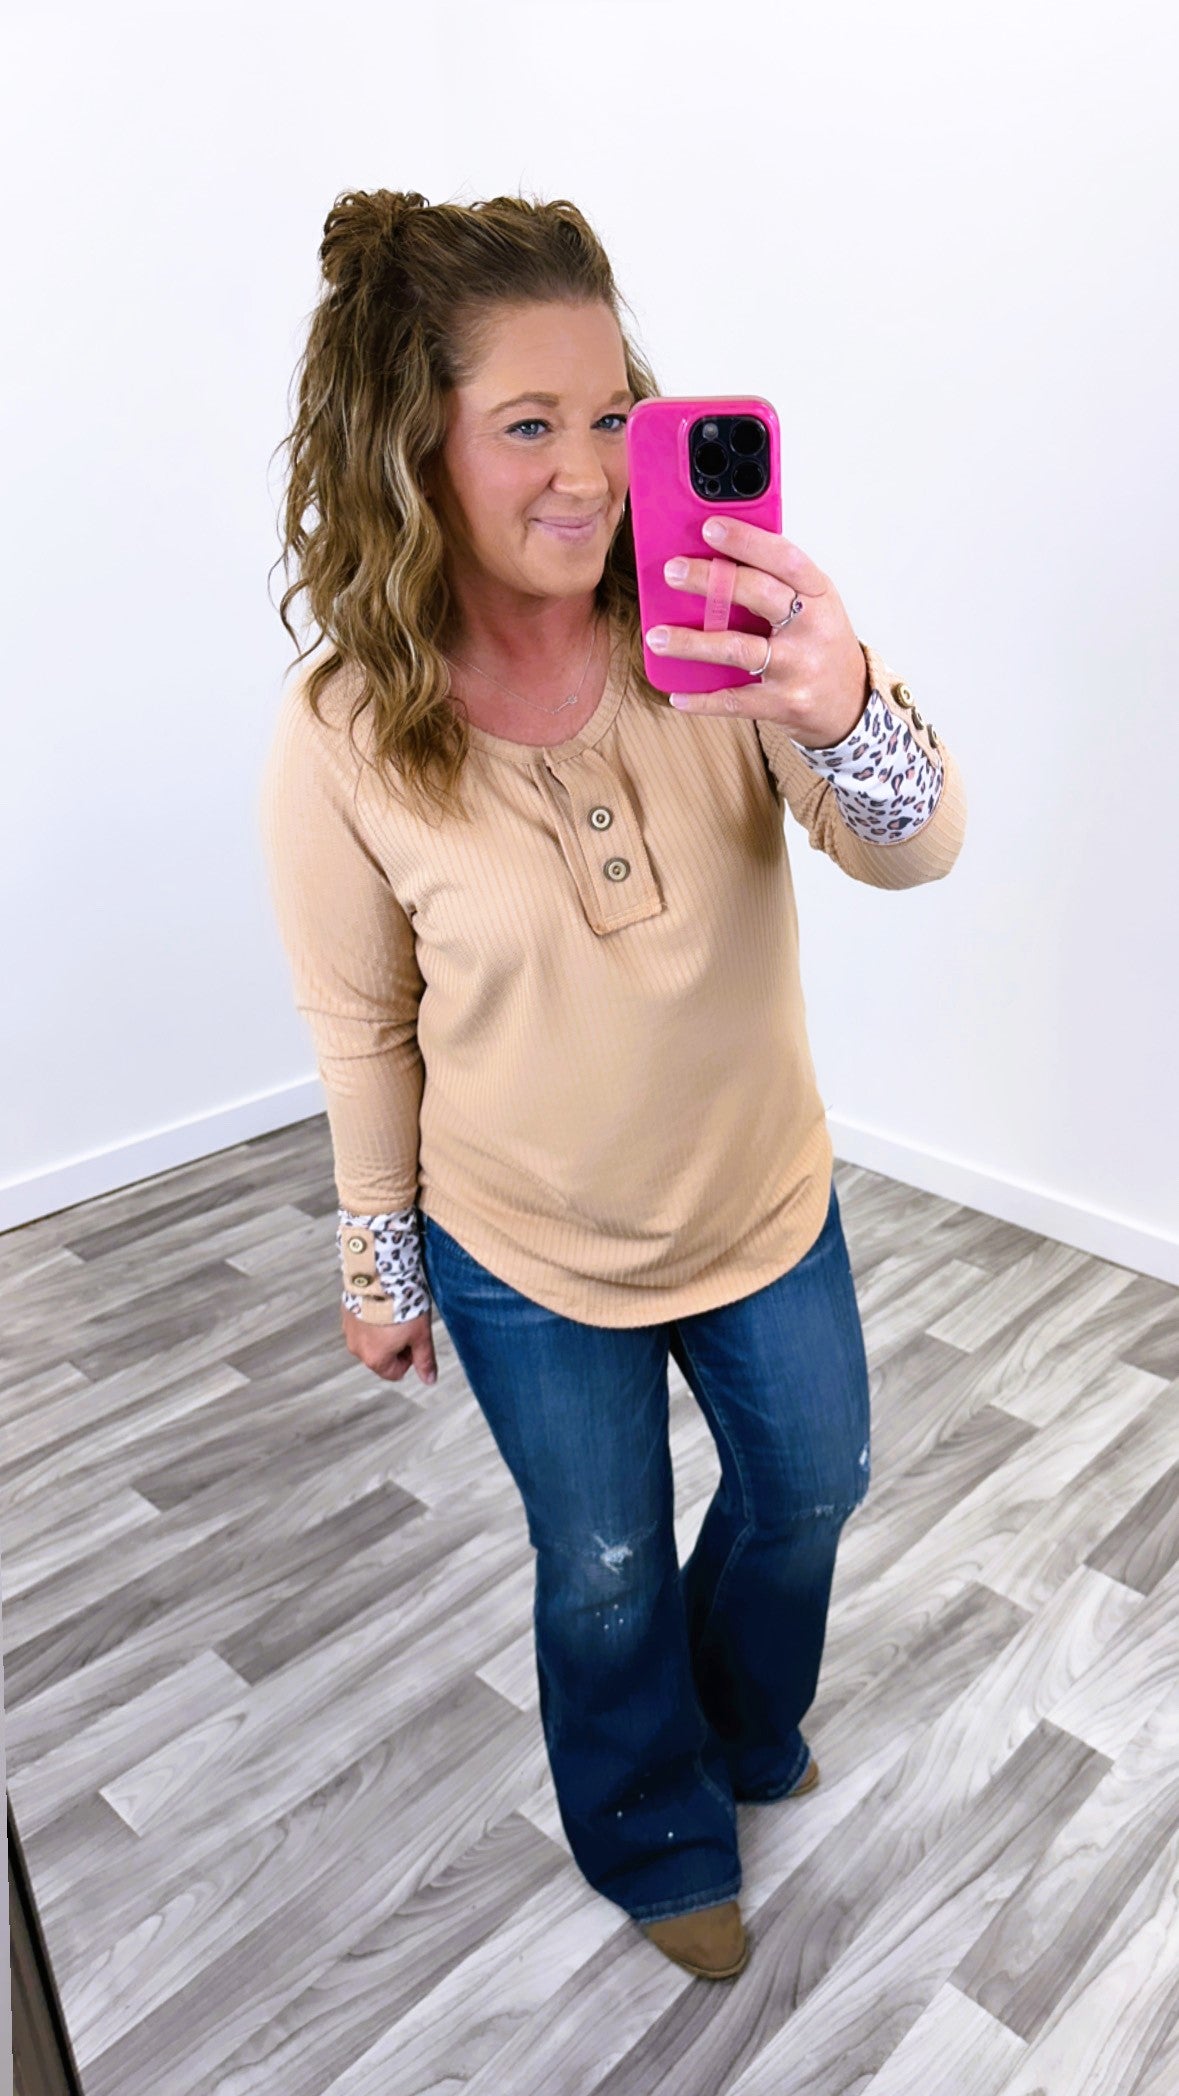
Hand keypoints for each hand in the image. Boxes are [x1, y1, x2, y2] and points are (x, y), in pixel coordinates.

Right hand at [341, 1302, 438, 1386]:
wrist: (381, 1275)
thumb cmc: (402, 1306)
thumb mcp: (421, 1335)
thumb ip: (424, 1360)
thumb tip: (429, 1380)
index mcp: (376, 1359)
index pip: (395, 1372)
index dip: (409, 1357)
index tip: (413, 1339)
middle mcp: (358, 1349)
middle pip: (382, 1356)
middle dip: (395, 1344)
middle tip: (406, 1324)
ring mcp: (349, 1331)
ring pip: (371, 1340)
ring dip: (382, 1331)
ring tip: (393, 1312)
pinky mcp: (345, 1314)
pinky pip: (361, 1324)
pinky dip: (371, 1319)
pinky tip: (381, 1305)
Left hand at [645, 513, 869, 749]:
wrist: (851, 703)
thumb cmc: (821, 644)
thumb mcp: (812, 604)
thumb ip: (775, 582)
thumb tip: (715, 557)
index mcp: (819, 593)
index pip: (784, 558)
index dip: (747, 541)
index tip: (710, 527)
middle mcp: (812, 627)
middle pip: (758, 594)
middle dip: (710, 580)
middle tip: (672, 571)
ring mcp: (798, 667)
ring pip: (738, 648)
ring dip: (692, 643)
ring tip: (657, 637)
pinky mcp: (784, 703)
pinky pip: (735, 700)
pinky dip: (702, 699)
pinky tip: (677, 695)